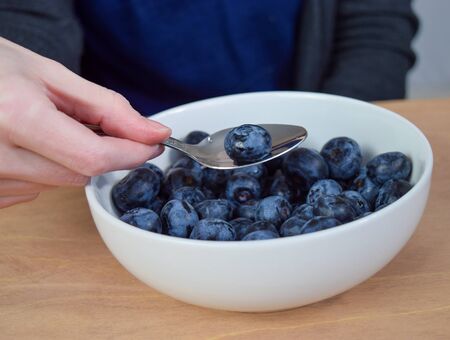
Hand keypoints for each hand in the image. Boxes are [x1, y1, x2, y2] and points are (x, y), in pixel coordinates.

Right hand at [0, 37, 170, 207]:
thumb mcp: (51, 76)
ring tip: (39, 126)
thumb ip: (108, 108)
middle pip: (82, 173)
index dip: (132, 152)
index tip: (153, 143)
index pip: (94, 156)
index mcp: (15, 117)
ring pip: (62, 182)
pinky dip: (45, 168)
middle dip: (97, 150)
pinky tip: (26, 145)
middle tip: (80, 120)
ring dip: (67, 158)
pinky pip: (37, 189)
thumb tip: (154, 134)